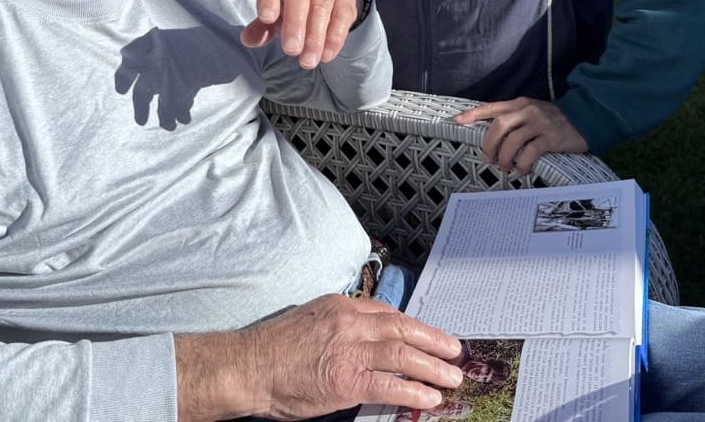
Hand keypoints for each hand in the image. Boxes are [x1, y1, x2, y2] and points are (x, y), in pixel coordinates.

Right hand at [236, 294, 463, 420]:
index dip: (413, 325)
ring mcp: (350, 351)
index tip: (429, 335)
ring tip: (452, 377)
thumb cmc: (273, 348)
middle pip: (403, 328)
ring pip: (404, 354)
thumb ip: (340, 326)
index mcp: (341, 306)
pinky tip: (429, 398)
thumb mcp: (311, 320)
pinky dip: (414, 391)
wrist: (250, 366)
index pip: (387, 312)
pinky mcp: (348, 381)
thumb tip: (366, 339)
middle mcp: (350, 323)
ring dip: (433, 366)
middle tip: (454, 351)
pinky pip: (390, 385)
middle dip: (433, 340)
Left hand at [241, 0, 358, 68]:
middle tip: (290, 50)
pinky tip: (326, 56)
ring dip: (315, 37)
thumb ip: (262, 27)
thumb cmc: (291, 6)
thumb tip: (247, 40)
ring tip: (307, 61)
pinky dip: (334, 38)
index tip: (266, 19)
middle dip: (294, 24)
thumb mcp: (275, 15)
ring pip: (322, 7)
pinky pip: (341, 17)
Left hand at [453, 96, 587, 173]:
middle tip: (488, 157)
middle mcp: (528, 110)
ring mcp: (541, 123)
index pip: (492, 107)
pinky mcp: (552, 137)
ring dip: (504, 156)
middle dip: (489, 143)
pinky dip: (523, 163)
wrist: (585, 119)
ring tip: (504, 166)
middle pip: (499, 124)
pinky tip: (521, 170)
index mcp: (520, 104)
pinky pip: (532, 151)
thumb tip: (492, 134)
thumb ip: (515, 118)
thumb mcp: (532, 112)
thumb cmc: (553, 120)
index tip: (458, 121)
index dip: (474, 114)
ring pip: (514, 140)